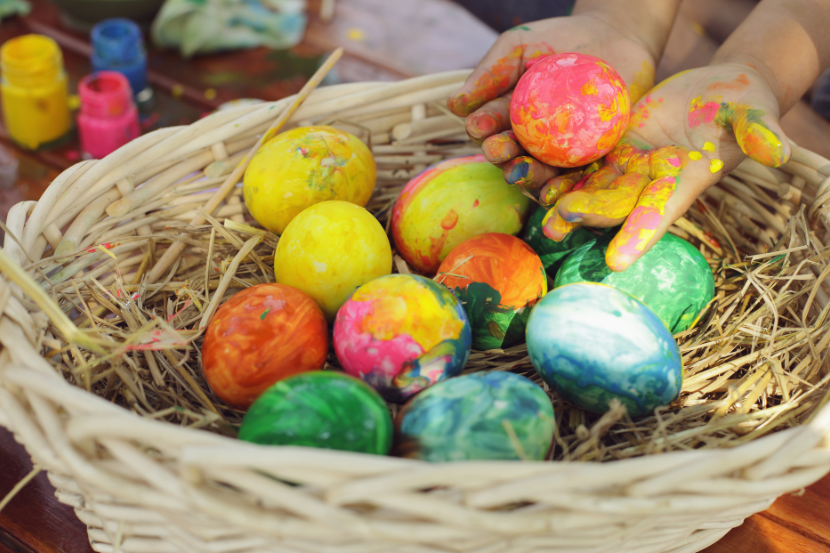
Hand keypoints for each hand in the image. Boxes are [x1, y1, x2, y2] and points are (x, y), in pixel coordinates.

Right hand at [447, 12, 658, 187]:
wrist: (615, 38)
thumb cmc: (559, 40)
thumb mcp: (518, 47)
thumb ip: (490, 73)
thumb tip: (454, 105)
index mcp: (503, 117)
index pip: (487, 126)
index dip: (480, 128)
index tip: (477, 125)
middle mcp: (526, 140)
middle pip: (508, 154)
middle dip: (500, 154)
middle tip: (498, 149)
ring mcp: (555, 153)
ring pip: (536, 172)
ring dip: (526, 176)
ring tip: (521, 172)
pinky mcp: (587, 161)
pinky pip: (572, 179)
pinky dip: (563, 188)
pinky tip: (557, 190)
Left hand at [540, 62, 790, 270]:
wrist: (715, 92)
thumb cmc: (740, 105)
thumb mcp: (752, 115)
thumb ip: (758, 132)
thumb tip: (782, 152)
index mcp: (682, 186)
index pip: (660, 215)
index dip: (639, 236)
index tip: (617, 260)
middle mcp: (649, 185)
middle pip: (615, 204)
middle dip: (588, 214)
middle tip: (559, 220)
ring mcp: (627, 169)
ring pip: (590, 186)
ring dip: (562, 196)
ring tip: (535, 203)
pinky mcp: (610, 149)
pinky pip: (579, 160)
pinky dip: (556, 167)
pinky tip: (527, 170)